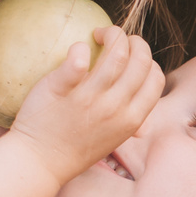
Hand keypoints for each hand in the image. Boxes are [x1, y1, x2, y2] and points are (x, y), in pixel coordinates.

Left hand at [8, 26, 161, 181]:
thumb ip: (130, 127)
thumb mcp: (112, 142)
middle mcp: (115, 107)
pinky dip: (80, 48)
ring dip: (111, 34)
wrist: (40, 162)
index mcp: (132, 118)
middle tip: (114, 38)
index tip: (132, 57)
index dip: (147, 60)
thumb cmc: (75, 150)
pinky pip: (78, 59)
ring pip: (116, 53)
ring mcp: (89, 98)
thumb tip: (144, 125)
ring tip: (97, 35)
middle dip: (133, 40)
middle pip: (140, 59)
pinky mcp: (61, 89)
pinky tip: (78, 48)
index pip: (156, 78)